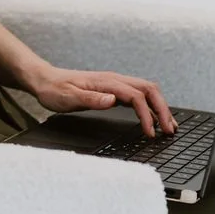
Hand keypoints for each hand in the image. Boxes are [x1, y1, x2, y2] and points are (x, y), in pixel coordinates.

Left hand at [25, 64, 177, 136]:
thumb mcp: (68, 97)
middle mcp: (114, 80)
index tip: (149, 133)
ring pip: (147, 91)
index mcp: (107, 82)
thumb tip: (113, 100)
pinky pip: (138, 95)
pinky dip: (150, 106)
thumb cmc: (54, 89)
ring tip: (169, 126)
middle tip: (170, 130)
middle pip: (149, 90)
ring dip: (160, 107)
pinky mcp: (113, 89)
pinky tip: (153, 118)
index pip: (136, 96)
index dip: (146, 115)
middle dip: (163, 110)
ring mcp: (115, 84)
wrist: (44, 80)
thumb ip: (91, 99)